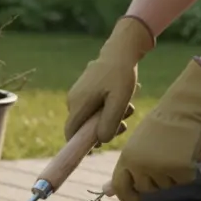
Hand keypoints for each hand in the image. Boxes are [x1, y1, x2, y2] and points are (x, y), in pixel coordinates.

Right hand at [64, 17, 153, 143]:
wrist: (121, 50)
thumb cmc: (121, 75)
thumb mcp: (120, 101)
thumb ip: (109, 122)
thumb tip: (101, 141)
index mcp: (78, 104)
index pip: (71, 133)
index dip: (80, 145)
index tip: (96, 150)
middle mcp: (73, 100)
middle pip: (82, 126)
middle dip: (103, 129)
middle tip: (125, 124)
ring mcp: (77, 94)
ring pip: (90, 117)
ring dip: (109, 118)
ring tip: (129, 108)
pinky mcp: (84, 90)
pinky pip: (92, 107)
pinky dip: (107, 108)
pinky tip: (123, 100)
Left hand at [110, 59, 200, 200]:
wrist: (183, 109)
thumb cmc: (159, 125)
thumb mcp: (135, 145)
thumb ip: (124, 169)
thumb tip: (106, 193)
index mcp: (126, 158)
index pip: (120, 187)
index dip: (126, 195)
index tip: (134, 198)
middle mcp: (141, 166)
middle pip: (146, 188)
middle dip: (154, 179)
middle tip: (161, 158)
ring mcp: (162, 169)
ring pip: (166, 185)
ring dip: (171, 174)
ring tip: (173, 151)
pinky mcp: (182, 170)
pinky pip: (184, 179)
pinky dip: (187, 170)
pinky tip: (186, 153)